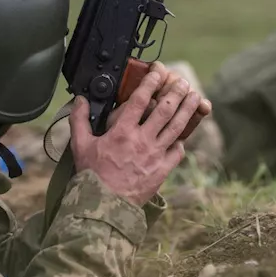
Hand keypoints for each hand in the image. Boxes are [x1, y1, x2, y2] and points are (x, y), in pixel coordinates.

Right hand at [70, 61, 202, 206]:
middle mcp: (142, 139)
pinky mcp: (162, 170)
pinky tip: (182, 136)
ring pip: (177, 127)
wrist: (104, 205)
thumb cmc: (91, 175)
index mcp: (122, 131)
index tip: (158, 71)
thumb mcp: (80, 145)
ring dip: (188, 110)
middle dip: (176, 91)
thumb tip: (79, 100)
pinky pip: (177, 152)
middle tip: (182, 80)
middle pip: (165, 109)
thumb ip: (79, 120)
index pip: (140, 99)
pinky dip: (181, 142)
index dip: (151, 82)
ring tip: (195, 97)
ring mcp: (155, 155)